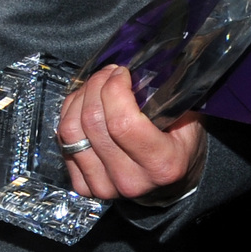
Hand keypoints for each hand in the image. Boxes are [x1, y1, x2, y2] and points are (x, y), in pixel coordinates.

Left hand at [56, 66, 206, 203]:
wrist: (169, 183)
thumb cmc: (179, 144)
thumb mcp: (187, 118)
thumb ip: (167, 96)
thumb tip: (137, 65)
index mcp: (162, 165)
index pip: (122, 123)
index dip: (115, 89)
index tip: (122, 73)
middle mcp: (131, 180)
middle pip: (93, 122)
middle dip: (97, 86)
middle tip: (108, 73)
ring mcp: (104, 186)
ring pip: (71, 130)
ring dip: (79, 98)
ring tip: (95, 87)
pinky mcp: (85, 186)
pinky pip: (63, 141)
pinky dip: (69, 115)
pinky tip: (84, 106)